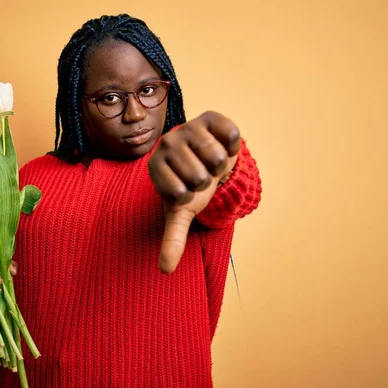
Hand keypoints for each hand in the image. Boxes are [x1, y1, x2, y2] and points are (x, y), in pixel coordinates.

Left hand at [148, 111, 240, 273]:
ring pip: (216, 157)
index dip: (192, 196)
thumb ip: (173, 238)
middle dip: (208, 181)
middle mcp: (166, 143)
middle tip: (202, 174)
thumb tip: (165, 270)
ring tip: (211, 161)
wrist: (207, 158)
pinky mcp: (210, 117)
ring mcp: (187, 127)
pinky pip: (230, 135)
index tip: (187, 189)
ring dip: (221, 165)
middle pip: (200, 176)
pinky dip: (232, 145)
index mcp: (154, 167)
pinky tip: (222, 144)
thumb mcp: (182, 211)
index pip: (181, 193)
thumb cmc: (191, 186)